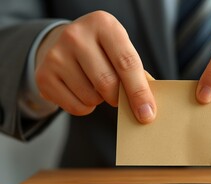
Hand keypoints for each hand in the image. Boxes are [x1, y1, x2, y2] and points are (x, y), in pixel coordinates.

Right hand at [35, 11, 156, 122]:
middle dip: (119, 98)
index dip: (139, 92)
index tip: (147, 114)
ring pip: (92, 98)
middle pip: (108, 83)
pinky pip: (76, 107)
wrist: (65, 44)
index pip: (127, 63)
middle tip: (120, 97)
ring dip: (101, 100)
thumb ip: (137, 74)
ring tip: (96, 86)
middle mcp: (76, 36)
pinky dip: (86, 107)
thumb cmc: (103, 50)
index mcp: (103, 24)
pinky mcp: (44, 76)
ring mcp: (56, 55)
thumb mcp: (121, 50)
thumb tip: (147, 107)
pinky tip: (83, 91)